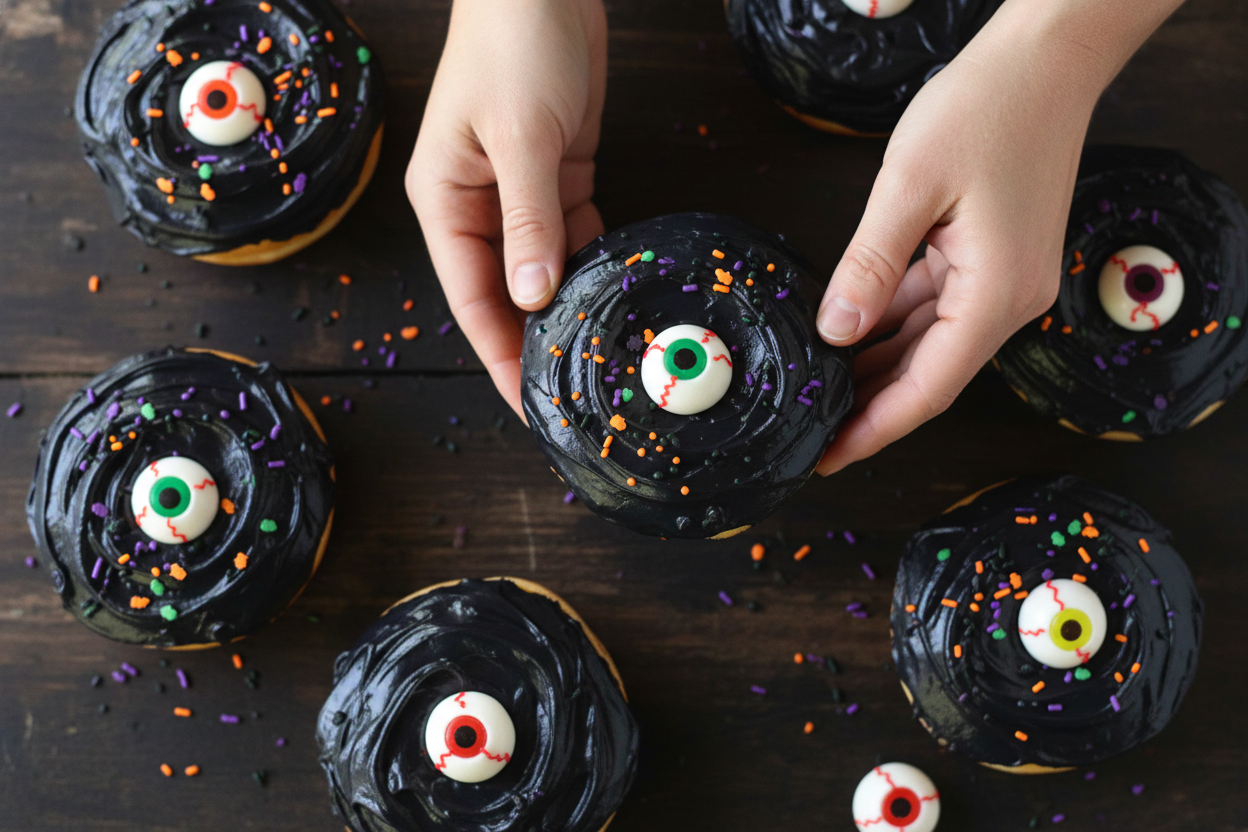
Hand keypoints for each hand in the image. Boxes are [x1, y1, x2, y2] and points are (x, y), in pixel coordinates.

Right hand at [407, 0, 607, 418]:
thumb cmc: (512, 39)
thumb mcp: (521, 136)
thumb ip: (528, 220)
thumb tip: (531, 295)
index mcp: (446, 200)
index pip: (471, 298)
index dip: (500, 356)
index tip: (530, 403)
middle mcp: (476, 204)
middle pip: (504, 295)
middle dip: (533, 344)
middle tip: (572, 395)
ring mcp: (517, 191)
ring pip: (541, 270)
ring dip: (568, 309)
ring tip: (597, 358)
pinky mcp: (557, 174)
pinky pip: (572, 235)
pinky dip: (593, 263)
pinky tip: (614, 293)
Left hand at [813, 0, 1183, 475]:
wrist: (1045, 59)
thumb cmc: (986, 107)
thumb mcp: (910, 186)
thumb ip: (869, 265)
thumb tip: (835, 331)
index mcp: (997, 293)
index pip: (929, 386)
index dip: (876, 428)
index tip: (830, 457)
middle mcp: (1007, 298)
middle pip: (930, 374)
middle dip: (870, 407)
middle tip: (813, 433)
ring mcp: (1002, 279)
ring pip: (928, 343)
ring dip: (877, 368)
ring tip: (820, 391)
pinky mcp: (990, 258)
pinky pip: (933, 307)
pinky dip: (891, 324)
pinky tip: (848, 335)